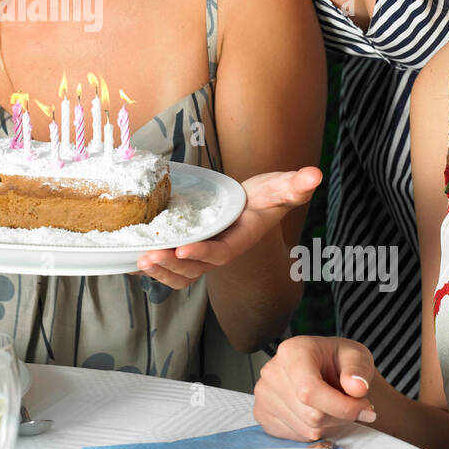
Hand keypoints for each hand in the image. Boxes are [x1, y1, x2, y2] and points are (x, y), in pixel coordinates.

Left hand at [135, 167, 320, 288]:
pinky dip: (155, 268)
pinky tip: (134, 260)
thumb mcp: (280, 187)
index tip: (182, 249)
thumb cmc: (267, 196)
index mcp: (239, 240)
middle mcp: (221, 252)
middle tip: (148, 256)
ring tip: (139, 260)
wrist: (254, 204)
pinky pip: (173, 267)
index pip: (220, 252)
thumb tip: (314, 175)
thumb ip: (295, 185)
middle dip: (171, 266)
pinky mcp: (192, 251)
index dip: (202, 253)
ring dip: (160, 271)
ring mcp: (205, 255)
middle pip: (194, 268)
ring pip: (181, 273)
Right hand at [253, 335, 378, 440]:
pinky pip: (295, 437)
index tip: (366, 410)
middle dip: (340, 417)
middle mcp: (271, 371)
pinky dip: (313, 431)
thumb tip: (357, 387)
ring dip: (329, 425)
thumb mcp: (357, 356)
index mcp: (292, 351)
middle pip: (311, 415)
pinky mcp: (262, 413)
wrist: (322, 369)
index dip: (342, 407)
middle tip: (353, 406)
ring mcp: (263, 394)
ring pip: (306, 429)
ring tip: (333, 407)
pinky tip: (316, 413)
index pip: (310, 390)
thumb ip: (359, 370)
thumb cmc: (339, 362)